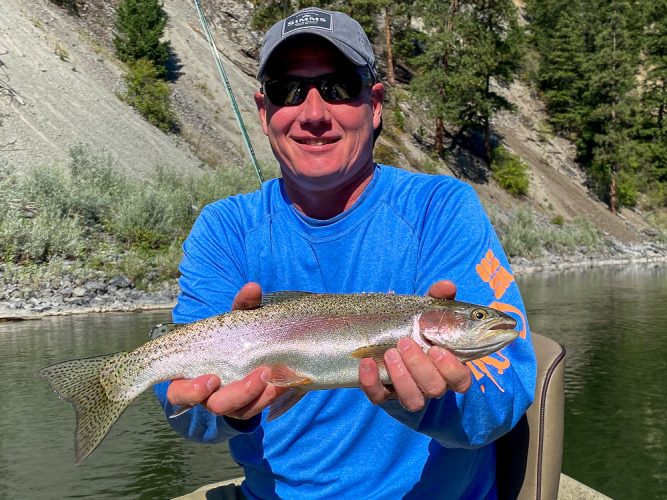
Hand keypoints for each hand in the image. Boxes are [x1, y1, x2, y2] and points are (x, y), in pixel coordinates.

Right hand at [167, 282, 286, 419]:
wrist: (255, 354)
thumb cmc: (235, 336)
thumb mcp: (237, 320)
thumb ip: (243, 305)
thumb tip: (253, 288)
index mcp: (191, 375)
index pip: (178, 392)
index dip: (190, 391)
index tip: (212, 379)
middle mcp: (206, 395)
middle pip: (212, 405)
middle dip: (235, 394)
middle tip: (258, 376)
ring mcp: (228, 404)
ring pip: (237, 410)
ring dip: (256, 395)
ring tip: (272, 375)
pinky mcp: (247, 408)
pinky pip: (255, 409)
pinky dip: (268, 397)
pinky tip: (281, 384)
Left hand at [359, 280, 471, 410]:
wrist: (387, 343)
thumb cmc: (416, 329)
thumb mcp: (428, 313)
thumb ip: (438, 299)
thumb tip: (447, 286)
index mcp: (447, 369)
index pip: (461, 380)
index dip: (452, 369)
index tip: (436, 349)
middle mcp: (431, 385)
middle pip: (435, 388)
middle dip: (420, 367)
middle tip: (405, 343)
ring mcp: (407, 393)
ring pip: (412, 400)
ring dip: (401, 377)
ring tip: (389, 353)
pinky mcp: (384, 395)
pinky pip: (378, 397)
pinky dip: (371, 383)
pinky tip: (366, 364)